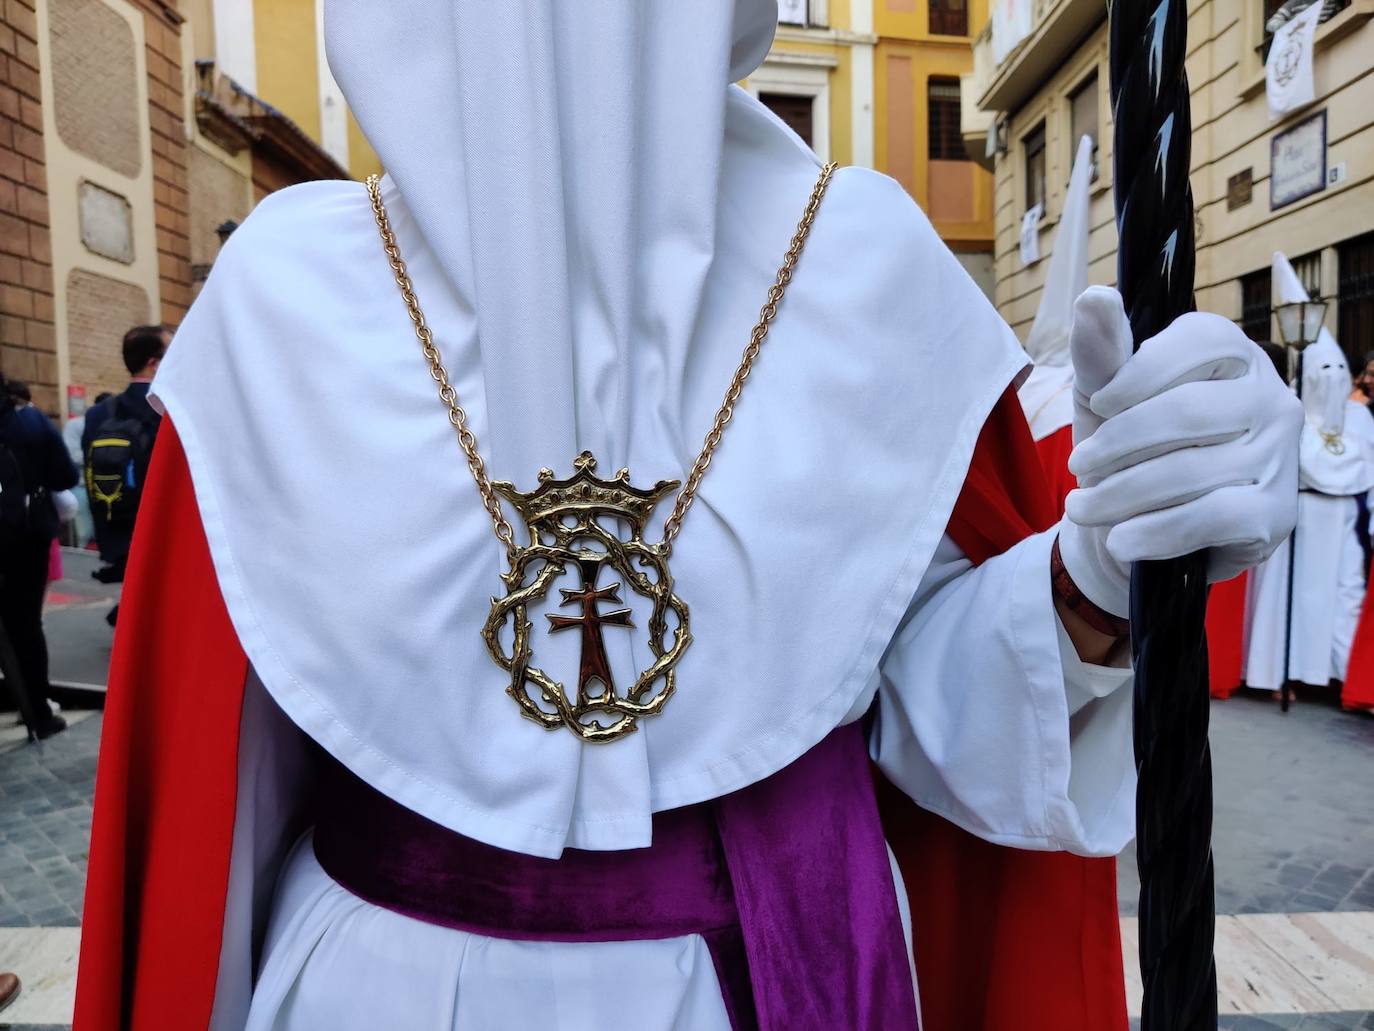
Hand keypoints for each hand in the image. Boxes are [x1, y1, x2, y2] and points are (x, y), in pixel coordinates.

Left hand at [1057, 287, 1301, 615]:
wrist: (1134, 533)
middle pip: (1185, 412)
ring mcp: (1280, 458)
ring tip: (1084, 506)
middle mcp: (1270, 399)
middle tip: (1079, 466)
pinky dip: (1151, 533)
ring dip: (1119, 495)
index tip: (1098, 405)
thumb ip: (1101, 352)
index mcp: (1233, 357)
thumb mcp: (1101, 400)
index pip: (1199, 340)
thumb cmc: (1124, 453)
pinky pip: (1207, 518)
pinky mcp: (1274, 514)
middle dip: (1115, 445)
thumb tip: (1096, 296)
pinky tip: (1120, 539)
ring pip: (1189, 471)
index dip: (1138, 373)